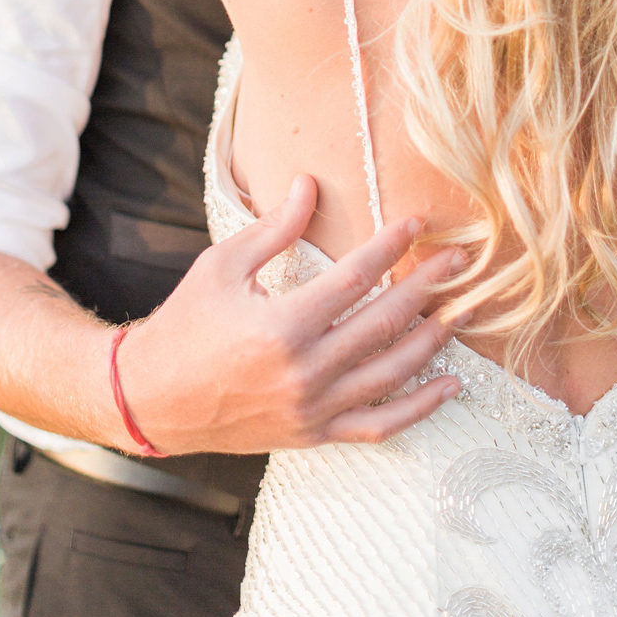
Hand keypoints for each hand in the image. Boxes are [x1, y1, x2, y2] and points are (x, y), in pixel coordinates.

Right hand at [115, 175, 465, 454]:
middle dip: (428, 287)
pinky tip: (450, 384)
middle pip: (384, 323)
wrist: (152, 400)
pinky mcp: (314, 433)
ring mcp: (312, 408)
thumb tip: (310, 184)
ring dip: (434, 340)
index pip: (355, 279)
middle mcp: (303, 371)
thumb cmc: (185, 324)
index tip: (419, 224)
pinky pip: (379, 425)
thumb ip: (275, 229)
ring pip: (392, 374)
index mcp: (281, 326)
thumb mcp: (222, 265)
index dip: (391, 247)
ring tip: (464, 311)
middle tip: (461, 261)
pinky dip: (420, 408)